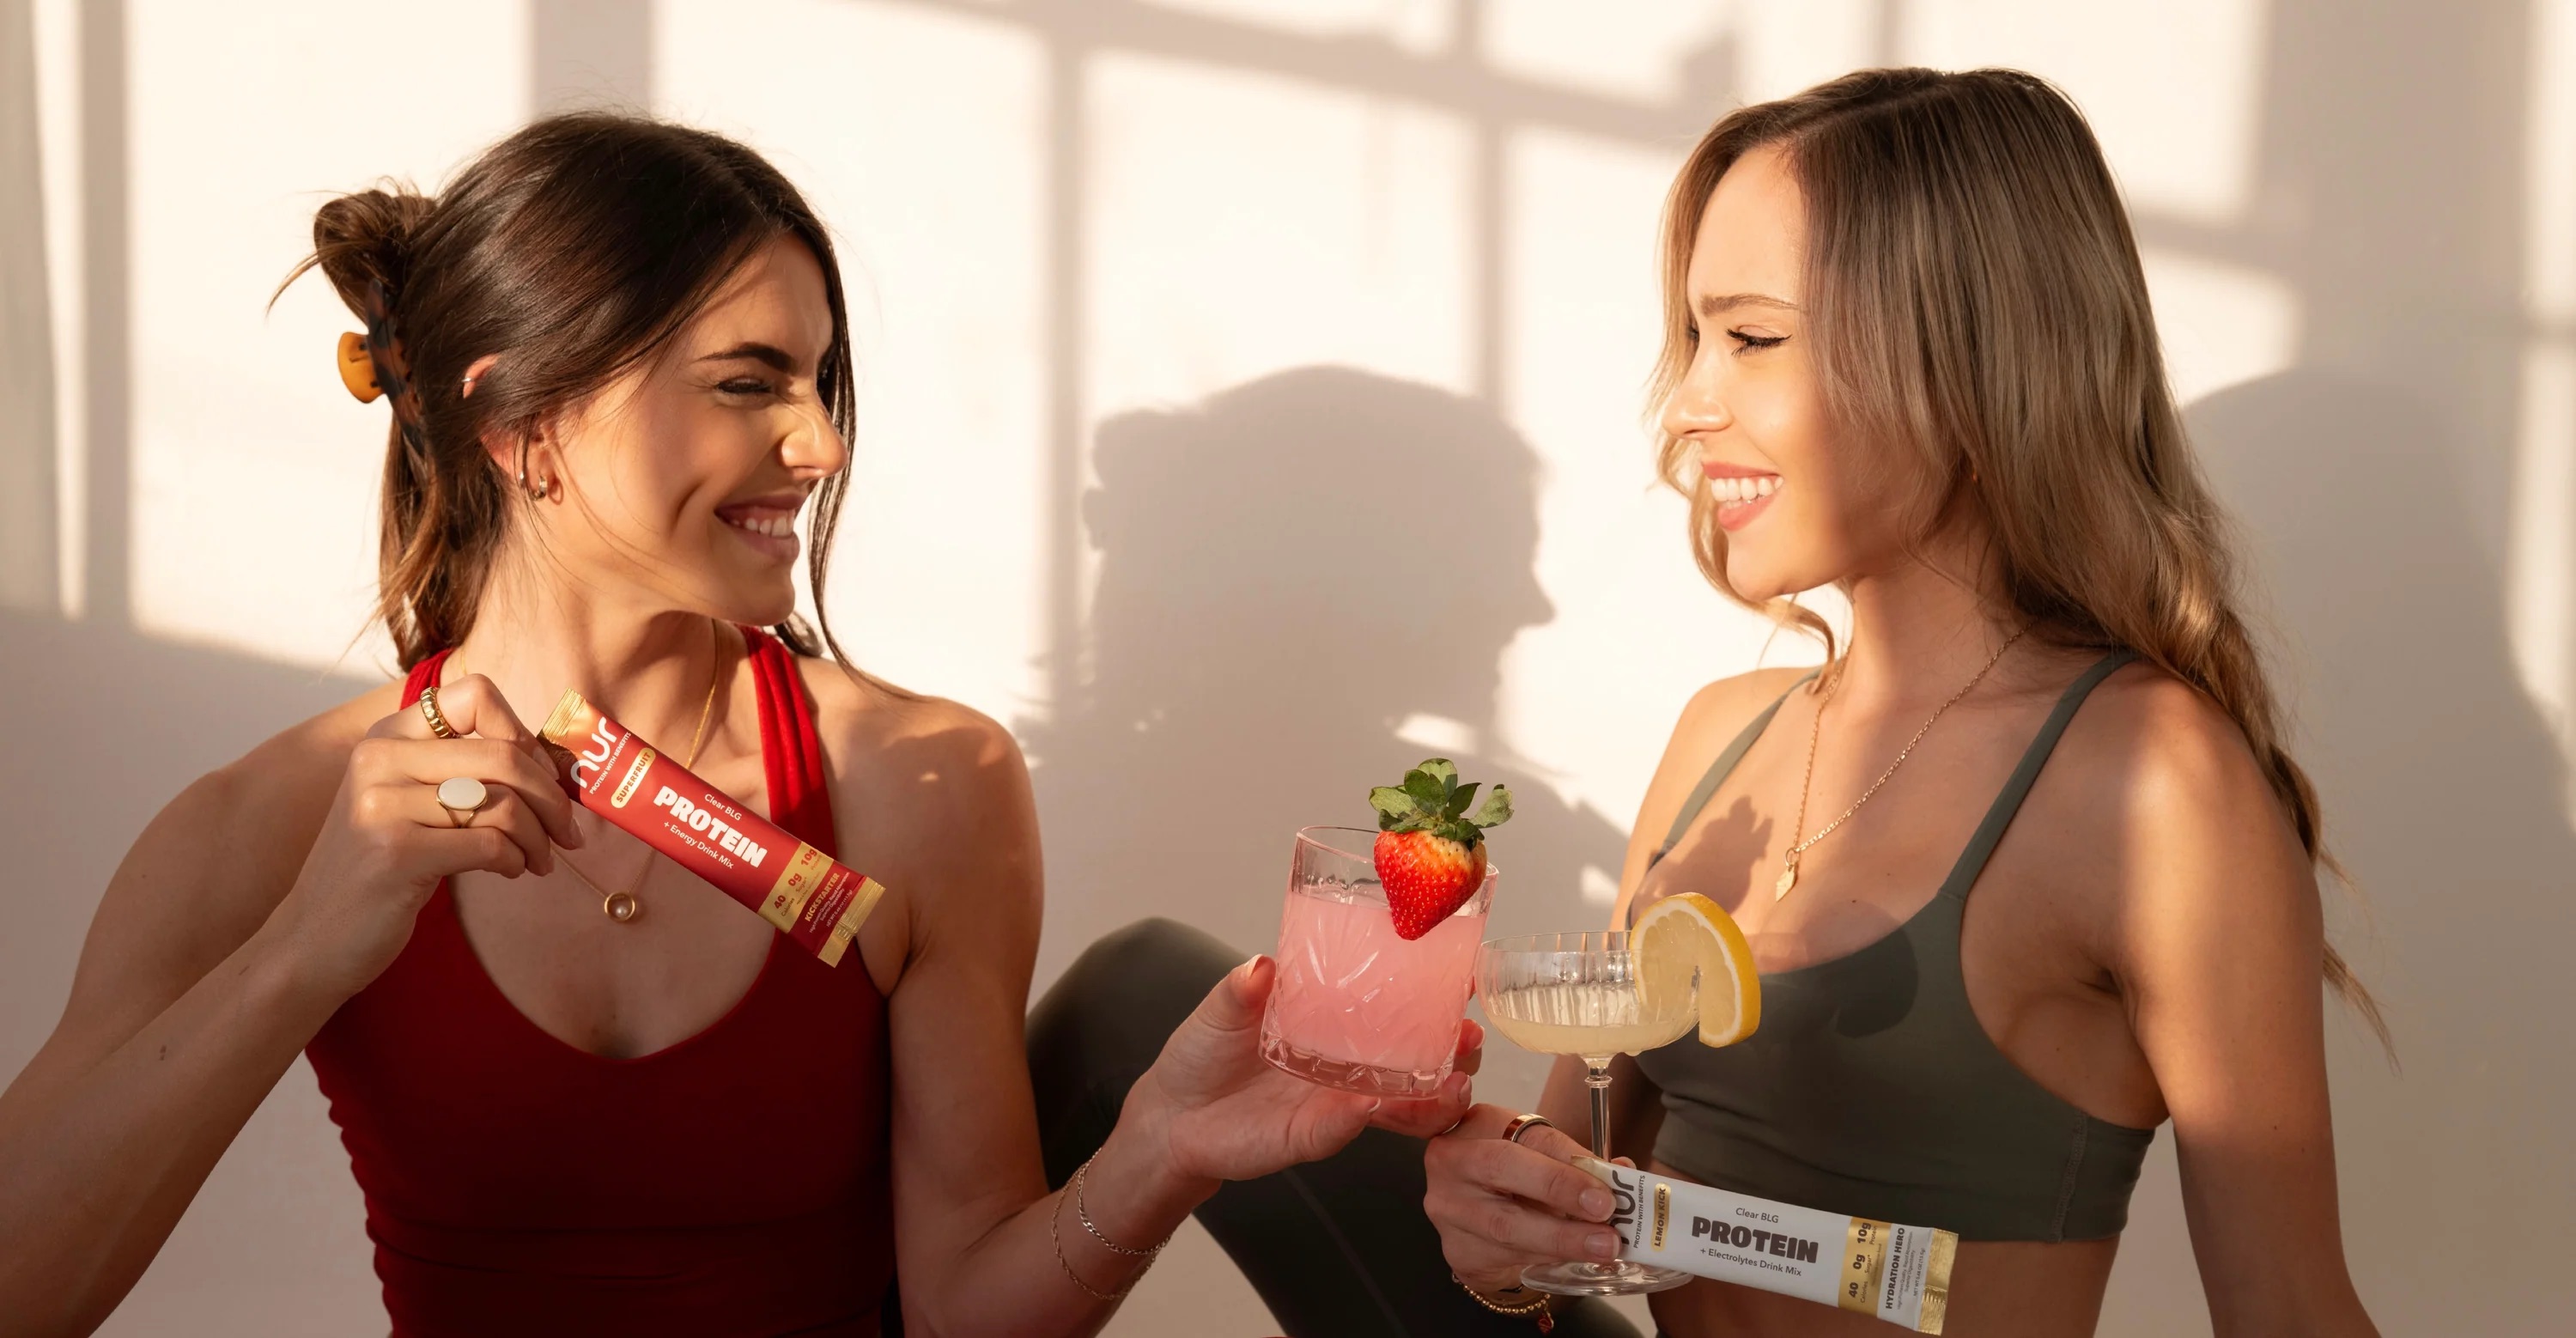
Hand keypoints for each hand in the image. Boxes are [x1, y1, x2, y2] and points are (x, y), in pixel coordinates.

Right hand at [265, 674, 584, 1001]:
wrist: (312, 939)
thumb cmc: (380, 867)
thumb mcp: (410, 803)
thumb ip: (464, 772)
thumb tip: (557, 764)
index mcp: (386, 736)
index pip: (475, 695)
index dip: (524, 733)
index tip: (543, 775)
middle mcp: (379, 760)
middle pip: (504, 754)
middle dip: (552, 797)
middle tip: (567, 832)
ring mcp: (382, 806)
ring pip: (503, 804)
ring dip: (538, 837)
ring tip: (538, 860)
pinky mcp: (395, 853)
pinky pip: (491, 845)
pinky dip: (516, 861)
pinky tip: (511, 872)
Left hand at [1126, 955, 1475, 1188]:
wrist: (1170, 1117)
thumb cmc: (1202, 1056)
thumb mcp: (1219, 1010)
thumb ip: (1241, 990)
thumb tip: (1262, 964)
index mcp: (1333, 1021)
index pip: (1394, 1005)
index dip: (1434, 994)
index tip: (1465, 978)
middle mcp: (1346, 1064)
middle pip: (1417, 1059)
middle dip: (1453, 1051)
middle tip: (1468, 1036)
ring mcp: (1334, 1103)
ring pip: (1399, 1103)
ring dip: (1430, 1096)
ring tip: (1453, 1083)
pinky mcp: (1312, 1136)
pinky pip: (1346, 1128)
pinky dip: (1365, 1116)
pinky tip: (1379, 1106)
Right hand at [1424, 1103, 1624, 1294]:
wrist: (1474, 1217)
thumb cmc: (1514, 1179)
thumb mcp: (1541, 1159)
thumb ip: (1578, 1164)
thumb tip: (1623, 1172)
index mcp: (1481, 1124)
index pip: (1531, 1136)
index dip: (1571, 1160)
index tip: (1608, 1184)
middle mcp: (1454, 1160)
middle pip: (1501, 1167)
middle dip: (1558, 1189)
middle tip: (1604, 1212)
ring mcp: (1448, 1207)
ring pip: (1505, 1224)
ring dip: (1561, 1238)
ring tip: (1603, 1247)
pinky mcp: (1456, 1249)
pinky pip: (1505, 1256)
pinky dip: (1546, 1258)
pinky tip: (1574, 1260)